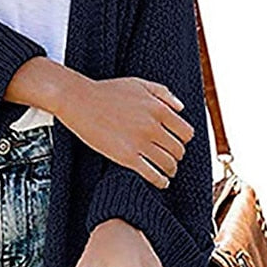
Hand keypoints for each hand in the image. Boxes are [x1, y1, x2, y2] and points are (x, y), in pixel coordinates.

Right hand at [56, 74, 193, 189]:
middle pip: (178, 150)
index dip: (183, 140)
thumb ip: (163, 93)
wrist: (80, 101)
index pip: (186, 133)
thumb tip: (181, 109)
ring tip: (166, 171)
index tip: (176, 143)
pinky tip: (161, 182)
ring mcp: (140, 143)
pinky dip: (160, 181)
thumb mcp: (139, 84)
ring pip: (168, 164)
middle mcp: (153, 126)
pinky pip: (152, 174)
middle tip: (170, 158)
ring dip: (170, 170)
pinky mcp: (126, 157)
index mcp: (159, 109)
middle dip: (176, 155)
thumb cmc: (107, 91)